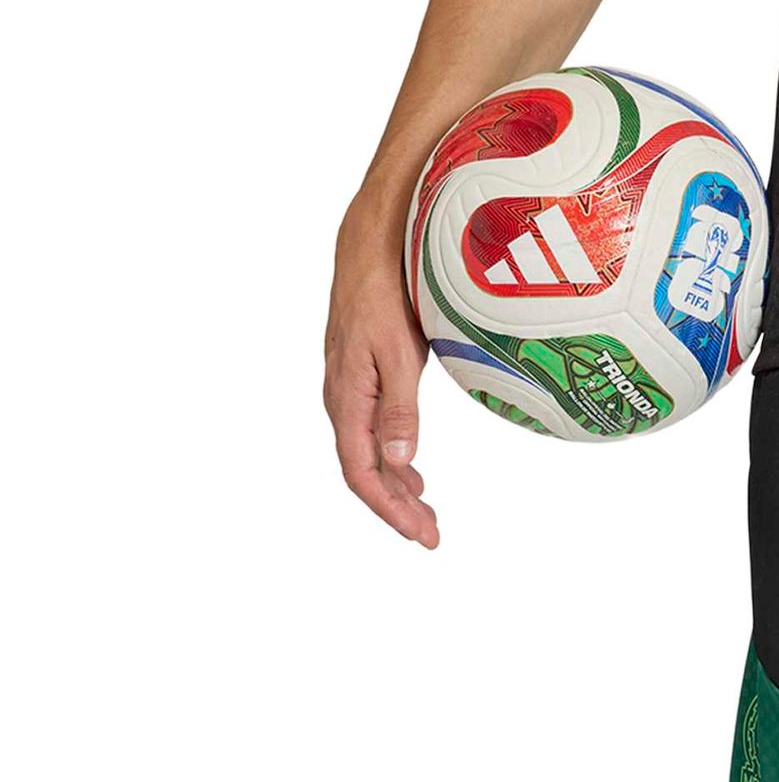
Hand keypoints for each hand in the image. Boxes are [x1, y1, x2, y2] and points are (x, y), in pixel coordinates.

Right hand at [324, 229, 438, 547]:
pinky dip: (395, 461)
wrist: (372, 245)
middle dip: (398, 508)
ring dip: (398, 488)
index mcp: (347, 399)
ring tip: (427, 515)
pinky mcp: (363, 380)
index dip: (389, 509)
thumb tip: (401, 461)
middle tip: (432, 536)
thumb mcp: (400, 354)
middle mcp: (343, 400)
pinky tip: (413, 475)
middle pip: (367, 472)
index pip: (361, 472)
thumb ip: (399, 410)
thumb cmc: (386, 293)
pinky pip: (374, 433)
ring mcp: (351, 390)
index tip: (418, 534)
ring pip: (371, 455)